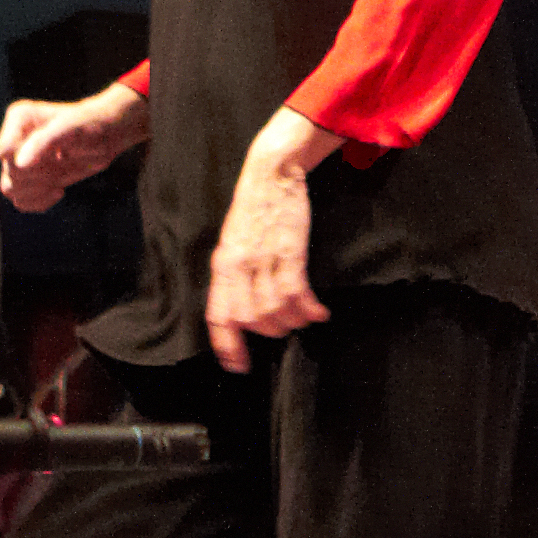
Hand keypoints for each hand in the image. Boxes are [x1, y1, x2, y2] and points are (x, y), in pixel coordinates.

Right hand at [0, 83, 144, 212]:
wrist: (105, 136)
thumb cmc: (89, 125)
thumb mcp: (70, 128)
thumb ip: (43, 142)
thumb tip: (20, 164)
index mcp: (19, 118)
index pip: (6, 151)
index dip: (30, 161)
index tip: (56, 154)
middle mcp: (14, 138)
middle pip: (11, 173)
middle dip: (39, 176)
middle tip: (63, 167)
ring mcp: (19, 160)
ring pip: (9, 189)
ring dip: (37, 191)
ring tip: (58, 181)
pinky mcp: (29, 179)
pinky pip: (20, 202)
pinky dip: (38, 202)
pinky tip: (59, 191)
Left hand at [204, 135, 333, 372]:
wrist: (271, 171)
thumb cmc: (256, 207)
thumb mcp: (235, 241)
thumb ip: (236, 274)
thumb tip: (245, 311)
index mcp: (222, 264)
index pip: (218, 316)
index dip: (227, 346)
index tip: (239, 367)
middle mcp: (238, 265)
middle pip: (249, 319)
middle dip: (269, 332)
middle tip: (284, 330)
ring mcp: (263, 258)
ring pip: (274, 310)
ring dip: (292, 322)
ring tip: (304, 319)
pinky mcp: (289, 250)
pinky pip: (297, 293)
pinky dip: (308, 308)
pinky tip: (319, 312)